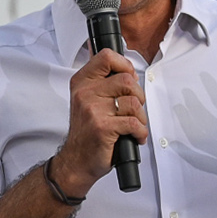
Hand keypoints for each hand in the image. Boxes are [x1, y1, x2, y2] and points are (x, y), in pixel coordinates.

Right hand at [52, 48, 147, 194]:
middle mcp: (85, 93)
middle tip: (134, 108)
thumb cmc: (86, 132)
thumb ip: (103, 81)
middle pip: (126, 80)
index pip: (106, 57)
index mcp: (82, 82)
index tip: (129, 77)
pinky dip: (140, 132)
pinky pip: (134, 123)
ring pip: (133, 102)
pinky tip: (134, 136)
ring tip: (134, 125)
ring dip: (141, 117)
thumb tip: (124, 67)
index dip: (125, 65)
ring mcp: (93, 110)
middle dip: (138, 96)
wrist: (76, 160)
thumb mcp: (87, 99)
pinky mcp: (103, 127)